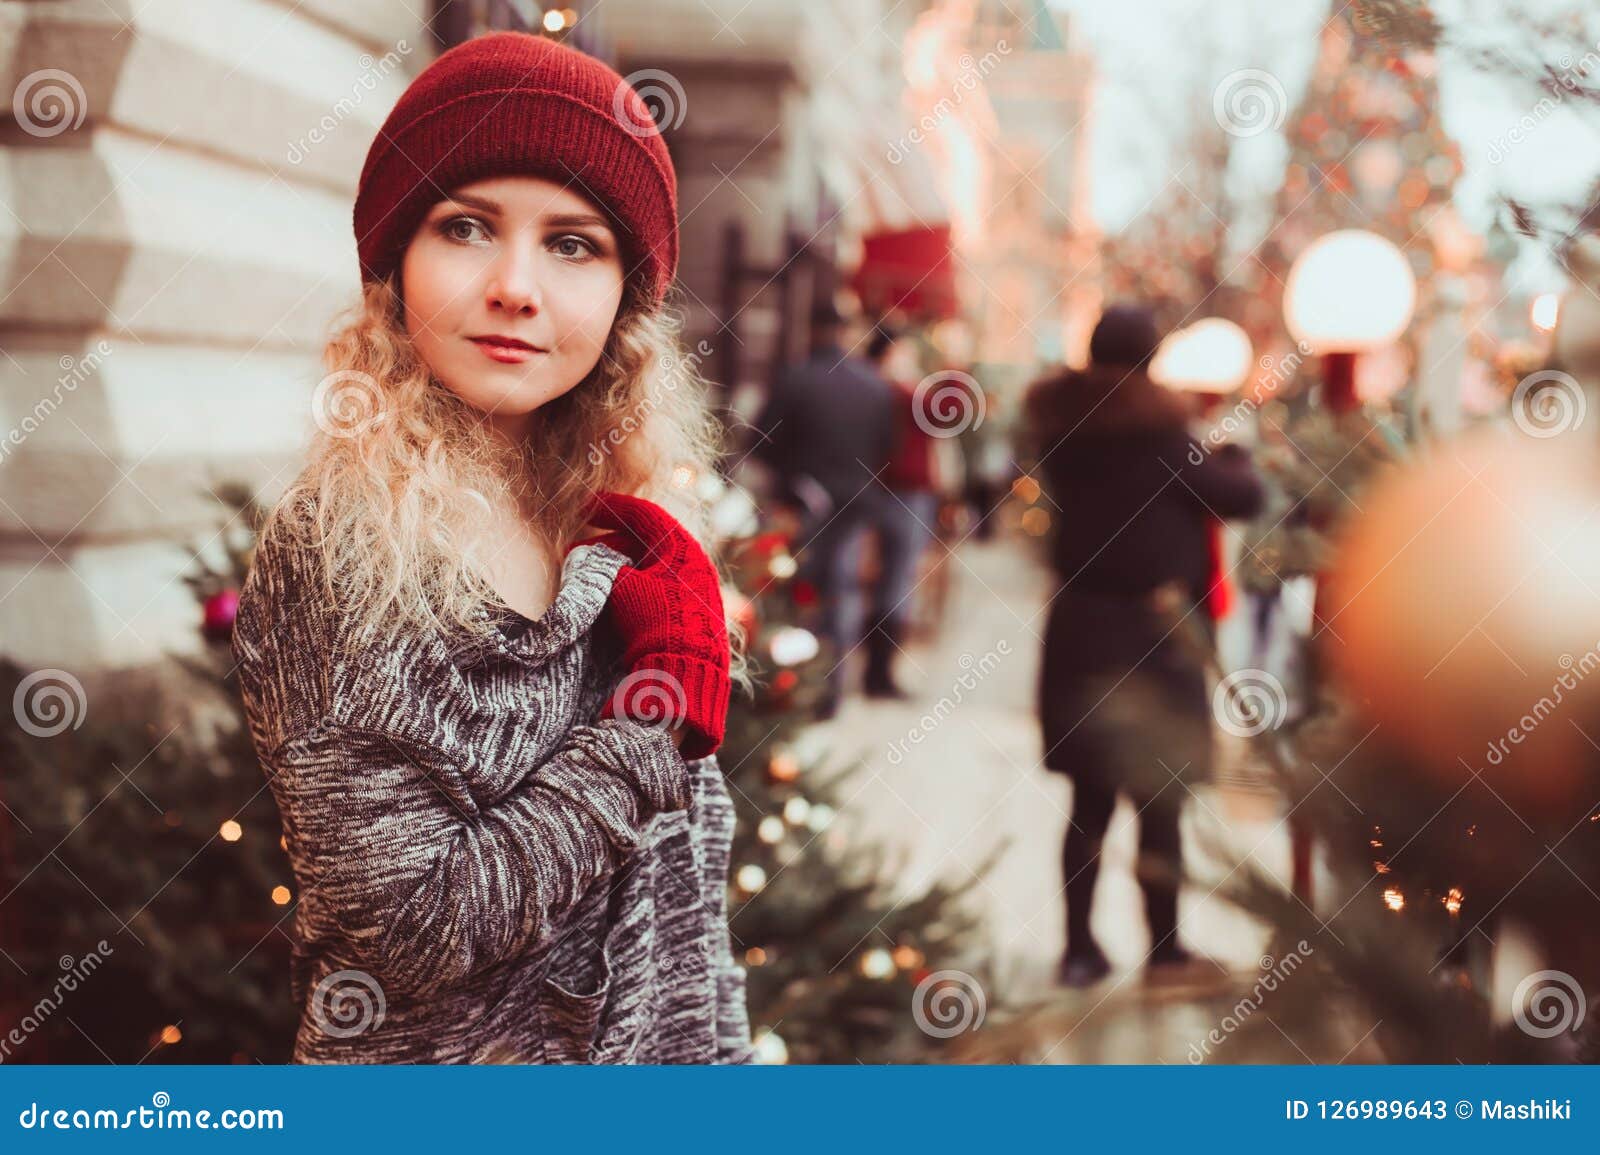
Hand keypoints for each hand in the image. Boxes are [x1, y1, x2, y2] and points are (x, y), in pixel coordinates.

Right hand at [574, 491, 730, 759]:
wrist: (685, 672)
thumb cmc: (655, 622)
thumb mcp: (622, 587)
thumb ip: (604, 564)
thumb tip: (588, 557)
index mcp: (683, 547)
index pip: (645, 515)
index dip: (612, 507)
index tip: (585, 507)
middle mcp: (696, 563)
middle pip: (649, 540)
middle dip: (612, 541)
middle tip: (580, 548)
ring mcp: (699, 589)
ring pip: (654, 565)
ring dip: (623, 564)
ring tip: (594, 573)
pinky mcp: (696, 614)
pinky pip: (662, 586)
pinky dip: (638, 584)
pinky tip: (618, 596)